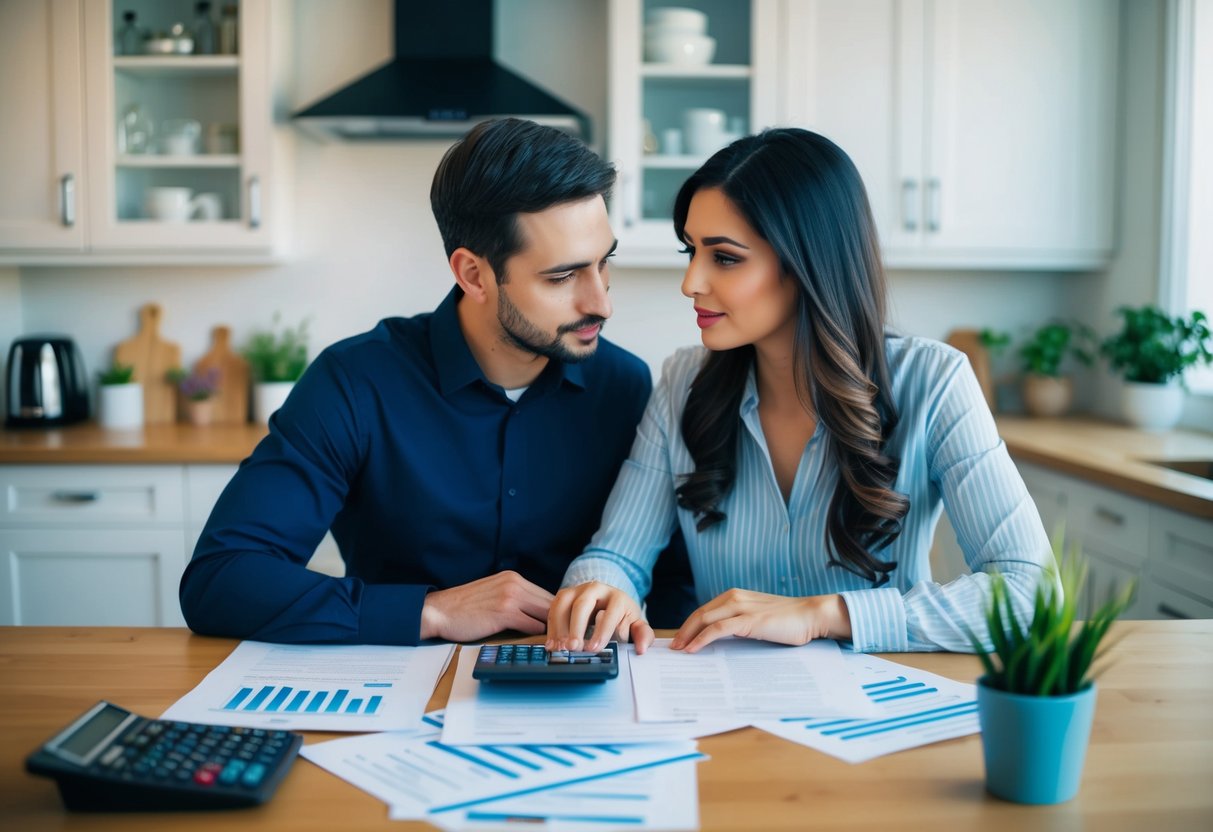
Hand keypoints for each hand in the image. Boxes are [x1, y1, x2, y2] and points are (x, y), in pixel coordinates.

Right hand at [419, 571, 553, 641]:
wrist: (440, 611)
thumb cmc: (465, 607)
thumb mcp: (494, 592)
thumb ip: (515, 598)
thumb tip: (537, 614)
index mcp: (513, 578)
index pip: (546, 594)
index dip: (557, 611)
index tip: (563, 625)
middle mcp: (514, 584)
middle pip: (550, 602)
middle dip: (559, 620)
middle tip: (565, 636)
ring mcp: (510, 597)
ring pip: (545, 613)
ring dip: (552, 629)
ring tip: (557, 642)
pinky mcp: (504, 613)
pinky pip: (532, 625)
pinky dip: (538, 635)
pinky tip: (540, 643)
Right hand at [546, 581, 654, 654]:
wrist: (608, 601)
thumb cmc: (621, 617)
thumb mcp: (635, 625)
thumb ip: (642, 635)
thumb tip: (642, 649)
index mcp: (617, 596)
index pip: (610, 612)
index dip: (602, 631)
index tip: (594, 648)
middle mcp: (596, 589)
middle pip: (583, 604)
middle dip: (577, 627)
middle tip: (574, 648)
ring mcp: (578, 590)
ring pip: (564, 604)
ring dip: (560, 627)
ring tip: (560, 648)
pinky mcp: (564, 595)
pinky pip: (554, 608)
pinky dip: (551, 627)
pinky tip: (552, 644)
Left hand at [670, 589, 851, 652]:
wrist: (810, 615)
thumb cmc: (787, 620)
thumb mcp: (756, 618)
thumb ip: (739, 623)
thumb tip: (721, 639)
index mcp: (735, 596)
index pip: (704, 611)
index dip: (688, 625)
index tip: (678, 639)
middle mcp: (734, 598)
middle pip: (699, 614)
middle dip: (682, 631)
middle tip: (672, 647)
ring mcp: (740, 608)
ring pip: (704, 620)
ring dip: (687, 635)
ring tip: (678, 650)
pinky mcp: (747, 621)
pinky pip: (717, 630)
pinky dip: (701, 639)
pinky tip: (693, 650)